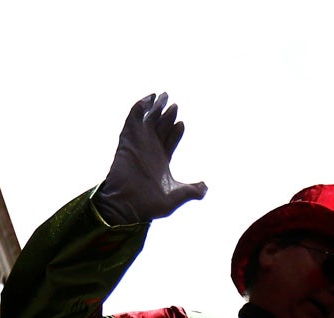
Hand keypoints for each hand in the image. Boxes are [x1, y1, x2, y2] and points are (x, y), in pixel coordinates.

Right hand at [94, 92, 206, 224]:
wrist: (128, 205)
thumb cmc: (150, 204)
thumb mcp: (177, 197)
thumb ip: (192, 191)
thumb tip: (205, 188)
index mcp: (162, 161)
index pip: (170, 140)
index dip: (176, 131)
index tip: (182, 123)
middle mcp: (150, 150)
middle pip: (160, 127)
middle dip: (167, 115)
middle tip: (174, 104)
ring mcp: (139, 143)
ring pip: (148, 119)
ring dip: (155, 108)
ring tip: (163, 95)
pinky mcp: (128, 139)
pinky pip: (134, 118)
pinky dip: (141, 106)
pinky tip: (150, 98)